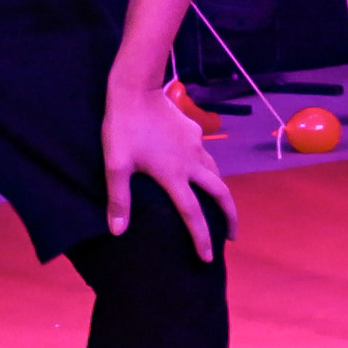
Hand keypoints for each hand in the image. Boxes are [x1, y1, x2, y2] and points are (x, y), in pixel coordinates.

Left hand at [103, 76, 234, 263]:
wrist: (136, 89)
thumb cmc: (123, 128)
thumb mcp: (115, 165)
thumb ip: (118, 199)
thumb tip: (117, 231)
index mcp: (174, 175)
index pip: (193, 215)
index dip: (201, 239)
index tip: (208, 258)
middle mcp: (192, 163)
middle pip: (221, 195)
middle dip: (229, 217)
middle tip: (231, 236)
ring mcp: (196, 146)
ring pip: (217, 173)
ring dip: (220, 192)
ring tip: (218, 205)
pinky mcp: (193, 131)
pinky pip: (205, 155)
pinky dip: (207, 169)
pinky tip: (197, 169)